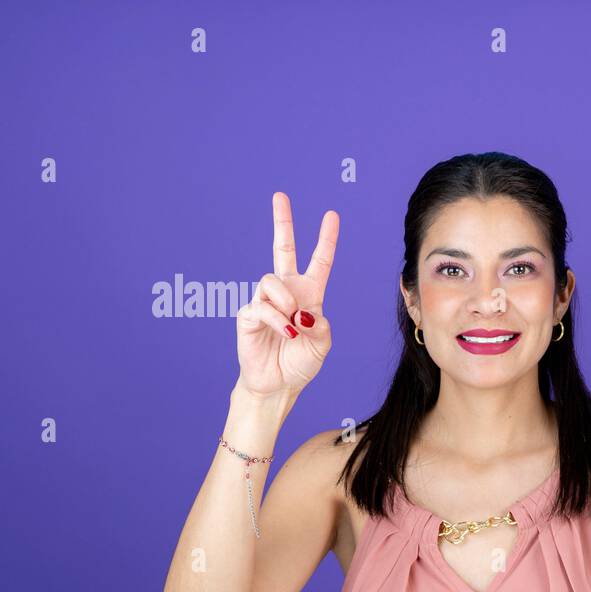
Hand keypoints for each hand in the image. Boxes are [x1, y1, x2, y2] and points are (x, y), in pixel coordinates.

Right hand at [235, 192, 338, 398]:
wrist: (278, 385)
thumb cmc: (300, 364)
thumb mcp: (322, 344)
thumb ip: (322, 325)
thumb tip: (303, 312)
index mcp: (309, 295)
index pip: (319, 262)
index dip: (326, 240)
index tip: (331, 216)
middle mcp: (287, 292)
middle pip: (282, 249)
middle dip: (283, 222)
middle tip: (280, 196)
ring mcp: (266, 301)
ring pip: (273, 281)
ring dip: (286, 303)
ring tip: (292, 327)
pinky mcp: (248, 314)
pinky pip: (262, 306)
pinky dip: (277, 320)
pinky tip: (285, 332)